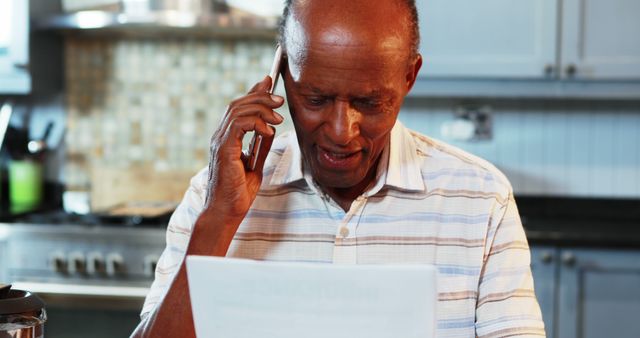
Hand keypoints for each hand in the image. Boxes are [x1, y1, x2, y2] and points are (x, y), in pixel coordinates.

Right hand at [204, 76, 284, 221]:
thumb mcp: (255, 165)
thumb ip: (260, 146)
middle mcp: (220, 137)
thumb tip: (270, 128)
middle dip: (261, 96)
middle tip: (280, 99)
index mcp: (226, 139)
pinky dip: (256, 123)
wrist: (227, 212)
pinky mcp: (224, 150)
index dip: (253, 92)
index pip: (238, 107)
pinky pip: (238, 125)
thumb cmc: (238, 193)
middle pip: (238, 104)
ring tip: (279, 117)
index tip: (268, 82)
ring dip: (261, 109)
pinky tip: (269, 131)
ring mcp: (220, 142)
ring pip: (238, 110)